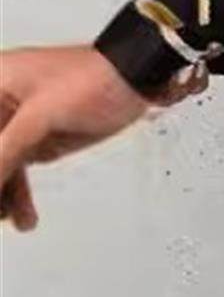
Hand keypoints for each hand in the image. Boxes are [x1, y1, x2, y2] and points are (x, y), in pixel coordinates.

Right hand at [0, 46, 153, 231]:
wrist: (136, 80)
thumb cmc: (94, 79)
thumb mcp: (38, 116)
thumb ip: (2, 152)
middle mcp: (1, 101)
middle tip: (0, 214)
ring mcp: (18, 122)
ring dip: (3, 196)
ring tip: (11, 217)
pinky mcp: (37, 138)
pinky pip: (16, 169)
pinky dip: (17, 194)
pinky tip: (23, 217)